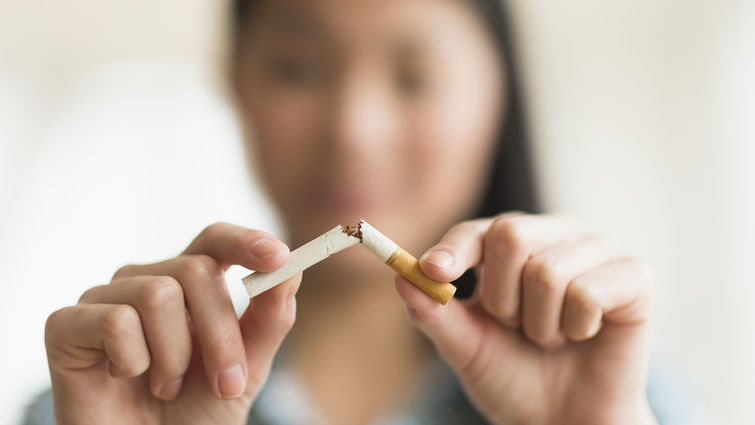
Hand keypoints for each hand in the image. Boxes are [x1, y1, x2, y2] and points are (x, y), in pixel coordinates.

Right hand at [44, 223, 299, 424]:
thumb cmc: (195, 412)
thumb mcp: (245, 369)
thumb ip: (269, 320)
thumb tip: (292, 270)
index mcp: (188, 283)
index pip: (214, 240)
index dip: (245, 241)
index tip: (279, 257)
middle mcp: (145, 280)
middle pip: (195, 270)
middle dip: (221, 334)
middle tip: (226, 384)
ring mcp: (104, 299)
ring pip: (157, 294)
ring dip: (175, 357)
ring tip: (166, 387)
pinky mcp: (66, 325)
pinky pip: (115, 322)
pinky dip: (133, 362)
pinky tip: (125, 380)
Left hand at [395, 213, 657, 424]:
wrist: (564, 419)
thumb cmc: (514, 376)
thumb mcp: (466, 348)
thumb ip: (434, 314)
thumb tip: (401, 276)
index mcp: (513, 245)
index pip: (478, 231)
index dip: (454, 250)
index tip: (434, 272)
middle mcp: (556, 236)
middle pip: (512, 234)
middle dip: (501, 299)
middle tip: (516, 327)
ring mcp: (597, 251)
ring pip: (548, 271)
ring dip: (540, 324)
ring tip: (551, 339)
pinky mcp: (635, 276)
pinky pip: (589, 291)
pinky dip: (577, 327)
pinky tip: (584, 336)